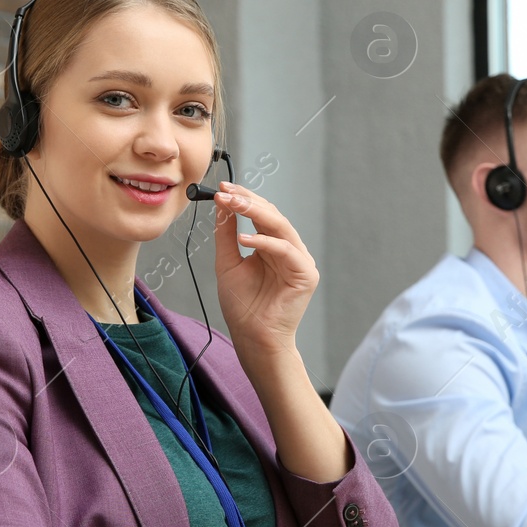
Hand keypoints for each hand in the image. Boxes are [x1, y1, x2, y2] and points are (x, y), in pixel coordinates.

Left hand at [211, 181, 316, 355]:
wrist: (252, 338)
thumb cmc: (242, 306)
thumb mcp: (228, 263)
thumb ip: (226, 234)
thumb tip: (221, 204)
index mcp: (272, 246)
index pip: (261, 214)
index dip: (243, 199)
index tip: (222, 188)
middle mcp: (288, 250)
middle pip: (272, 215)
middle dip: (248, 201)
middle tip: (227, 192)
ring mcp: (299, 261)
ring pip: (281, 227)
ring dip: (256, 213)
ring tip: (233, 204)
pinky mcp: (306, 275)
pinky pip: (286, 250)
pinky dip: (266, 242)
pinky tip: (245, 239)